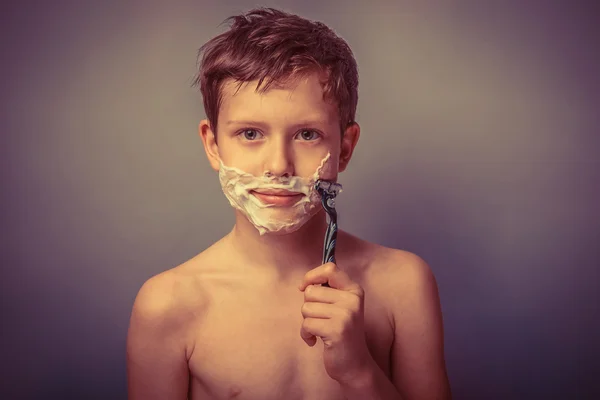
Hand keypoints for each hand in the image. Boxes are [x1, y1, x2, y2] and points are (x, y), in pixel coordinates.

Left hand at [298, 262, 373, 384]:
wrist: (355, 365)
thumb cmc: (341, 334)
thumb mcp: (341, 308)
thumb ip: (328, 292)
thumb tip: (305, 283)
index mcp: (354, 290)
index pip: (330, 269)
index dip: (312, 276)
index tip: (304, 287)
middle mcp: (352, 300)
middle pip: (311, 291)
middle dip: (308, 307)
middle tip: (320, 320)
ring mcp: (346, 314)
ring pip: (306, 308)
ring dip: (306, 322)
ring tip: (320, 331)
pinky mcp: (337, 330)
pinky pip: (306, 324)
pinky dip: (306, 334)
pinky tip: (315, 341)